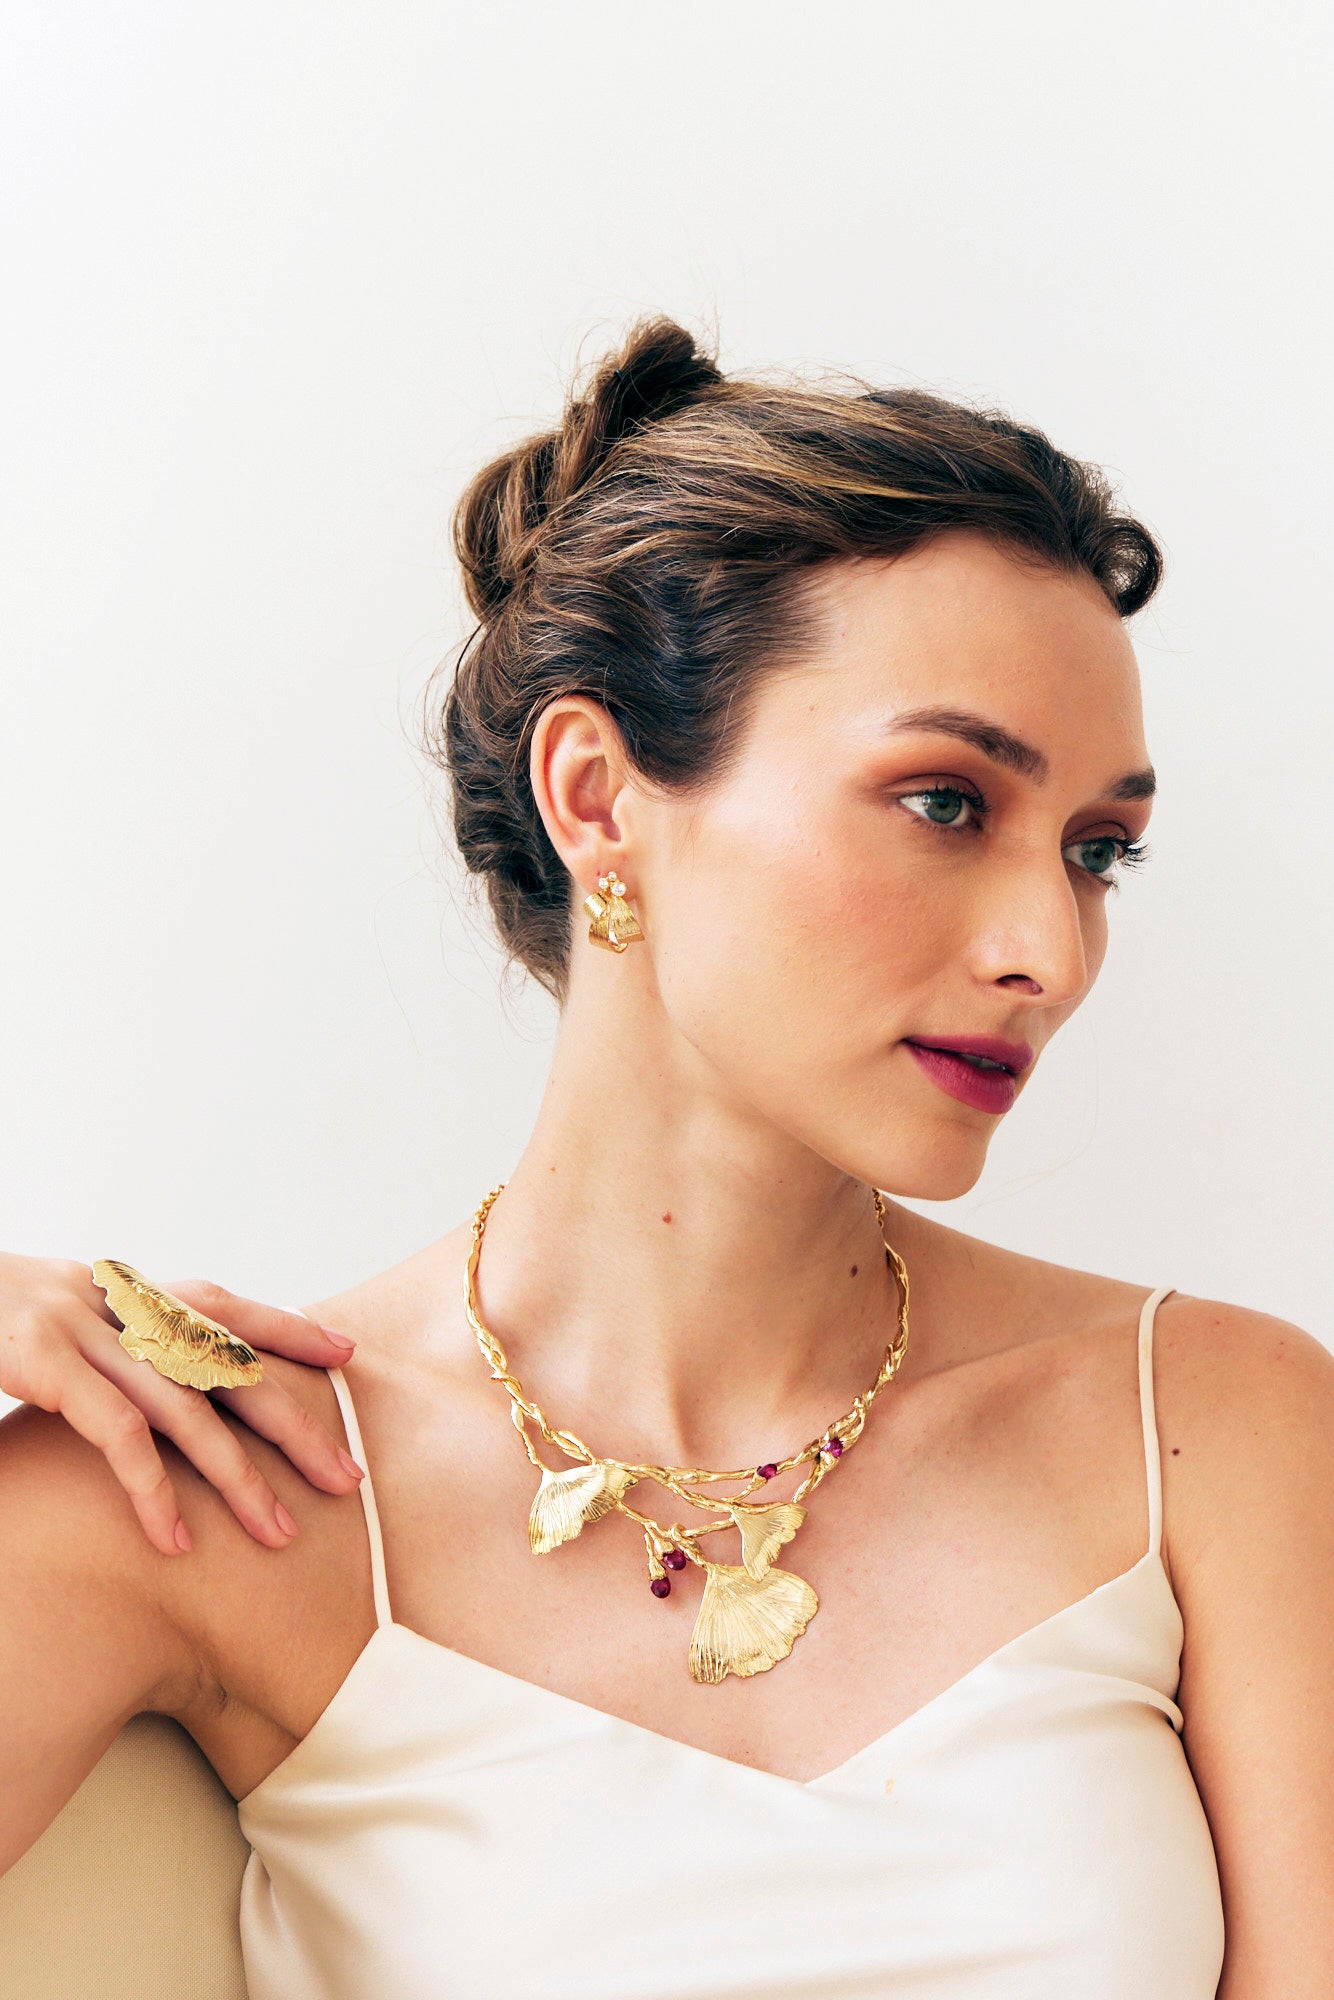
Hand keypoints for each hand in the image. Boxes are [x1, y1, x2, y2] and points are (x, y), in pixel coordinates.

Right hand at [0, 1254, 363, 1556]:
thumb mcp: (57, 1318)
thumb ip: (110, 1345)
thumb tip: (156, 1388)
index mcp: (125, 1293)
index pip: (223, 1304)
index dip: (285, 1327)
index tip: (346, 1352)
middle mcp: (118, 1306)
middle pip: (229, 1364)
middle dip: (294, 1421)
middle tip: (345, 1475)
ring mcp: (85, 1332)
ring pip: (187, 1408)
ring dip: (239, 1475)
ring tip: (278, 1532)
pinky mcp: (47, 1362)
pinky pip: (116, 1434)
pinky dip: (152, 1488)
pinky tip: (176, 1540)